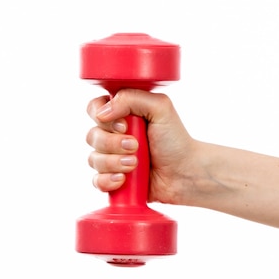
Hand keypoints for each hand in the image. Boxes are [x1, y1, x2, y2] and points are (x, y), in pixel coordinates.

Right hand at [86, 89, 195, 204]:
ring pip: (93, 159)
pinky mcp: (113, 179)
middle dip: (112, 144)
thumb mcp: (160, 107)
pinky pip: (96, 181)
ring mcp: (112, 158)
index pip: (94, 108)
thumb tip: (103, 112)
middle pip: (92, 135)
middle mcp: (114, 135)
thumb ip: (132, 97)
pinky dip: (107, 181)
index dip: (102, 117)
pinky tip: (123, 180)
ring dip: (113, 162)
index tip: (124, 125)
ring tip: (135, 165)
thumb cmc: (175, 140)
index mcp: (122, 113)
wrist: (186, 173)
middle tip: (135, 146)